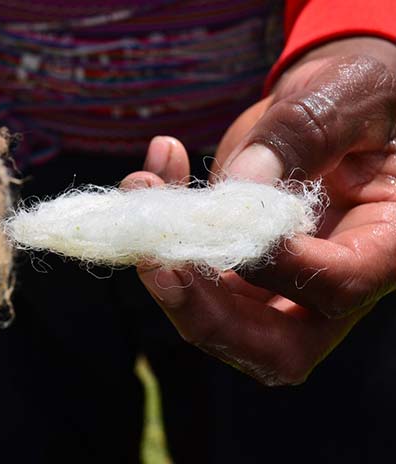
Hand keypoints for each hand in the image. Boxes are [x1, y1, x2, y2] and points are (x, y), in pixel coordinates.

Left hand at [124, 37, 395, 384]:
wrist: (325, 106)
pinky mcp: (240, 273)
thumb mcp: (343, 95)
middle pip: (277, 348)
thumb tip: (241, 185)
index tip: (226, 217)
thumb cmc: (354, 95)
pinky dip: (160, 242)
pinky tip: (149, 178)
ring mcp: (283, 287)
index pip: (336, 288)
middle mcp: (336, 283)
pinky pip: (195, 285)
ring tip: (144, 190)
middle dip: (205, 314)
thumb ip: (302, 135)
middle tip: (154, 262)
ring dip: (168, 277)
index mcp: (386, 246)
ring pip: (223, 326)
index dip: (278, 265)